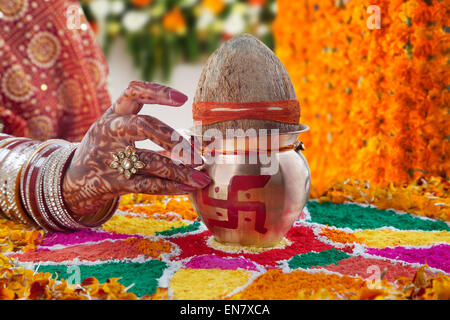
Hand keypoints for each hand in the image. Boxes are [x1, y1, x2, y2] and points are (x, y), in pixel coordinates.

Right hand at [62, 81, 210, 214]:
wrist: (72, 180)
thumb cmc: (108, 150)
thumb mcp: (121, 133)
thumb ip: (154, 132)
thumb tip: (197, 141)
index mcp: (113, 114)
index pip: (133, 92)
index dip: (157, 92)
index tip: (183, 99)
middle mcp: (109, 131)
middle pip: (143, 125)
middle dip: (173, 139)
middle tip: (197, 155)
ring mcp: (110, 157)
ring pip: (150, 161)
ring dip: (179, 170)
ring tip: (201, 178)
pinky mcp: (113, 182)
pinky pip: (147, 184)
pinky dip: (170, 186)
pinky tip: (187, 187)